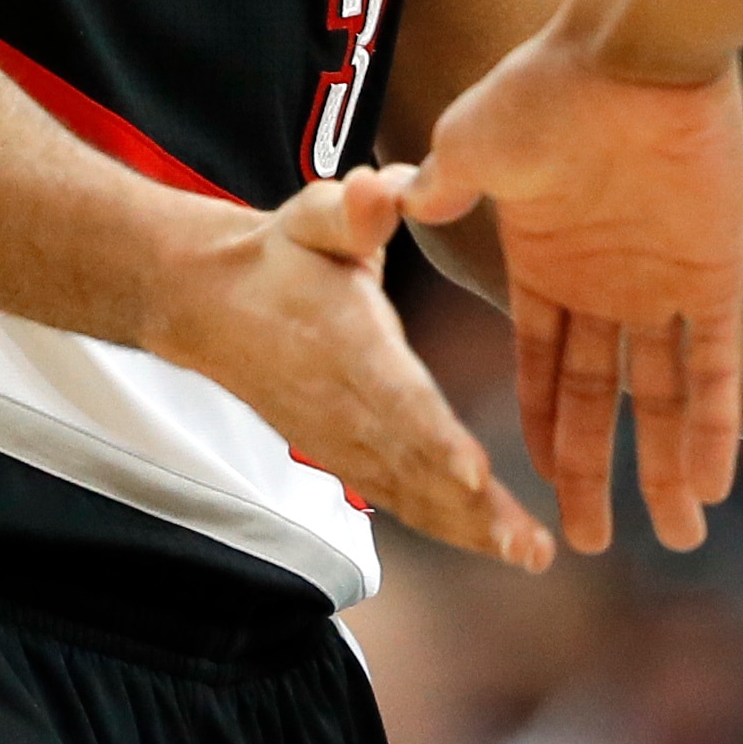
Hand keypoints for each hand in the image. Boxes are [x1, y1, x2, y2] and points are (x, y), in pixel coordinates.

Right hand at [153, 165, 552, 572]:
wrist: (212, 304)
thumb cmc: (280, 255)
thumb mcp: (312, 214)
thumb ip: (351, 206)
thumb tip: (382, 189)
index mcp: (347, 343)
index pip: (394, 398)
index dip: (433, 439)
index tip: (475, 474)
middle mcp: (346, 405)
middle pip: (414, 466)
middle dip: (472, 511)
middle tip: (529, 547)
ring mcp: (341, 441)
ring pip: (411, 495)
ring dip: (470, 530)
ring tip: (530, 554)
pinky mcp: (342, 457)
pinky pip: (400, 499)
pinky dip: (445, 525)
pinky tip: (495, 542)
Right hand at [407, 32, 742, 555]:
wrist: (634, 44)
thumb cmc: (545, 86)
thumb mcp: (474, 142)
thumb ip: (444, 184)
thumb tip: (398, 201)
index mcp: (546, 264)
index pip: (541, 366)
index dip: (534, 428)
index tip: (518, 491)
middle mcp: (607, 284)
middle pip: (597, 399)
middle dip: (589, 473)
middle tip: (575, 545)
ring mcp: (664, 283)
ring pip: (664, 398)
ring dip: (666, 467)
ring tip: (675, 538)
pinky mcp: (715, 274)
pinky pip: (717, 368)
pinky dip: (716, 427)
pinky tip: (713, 484)